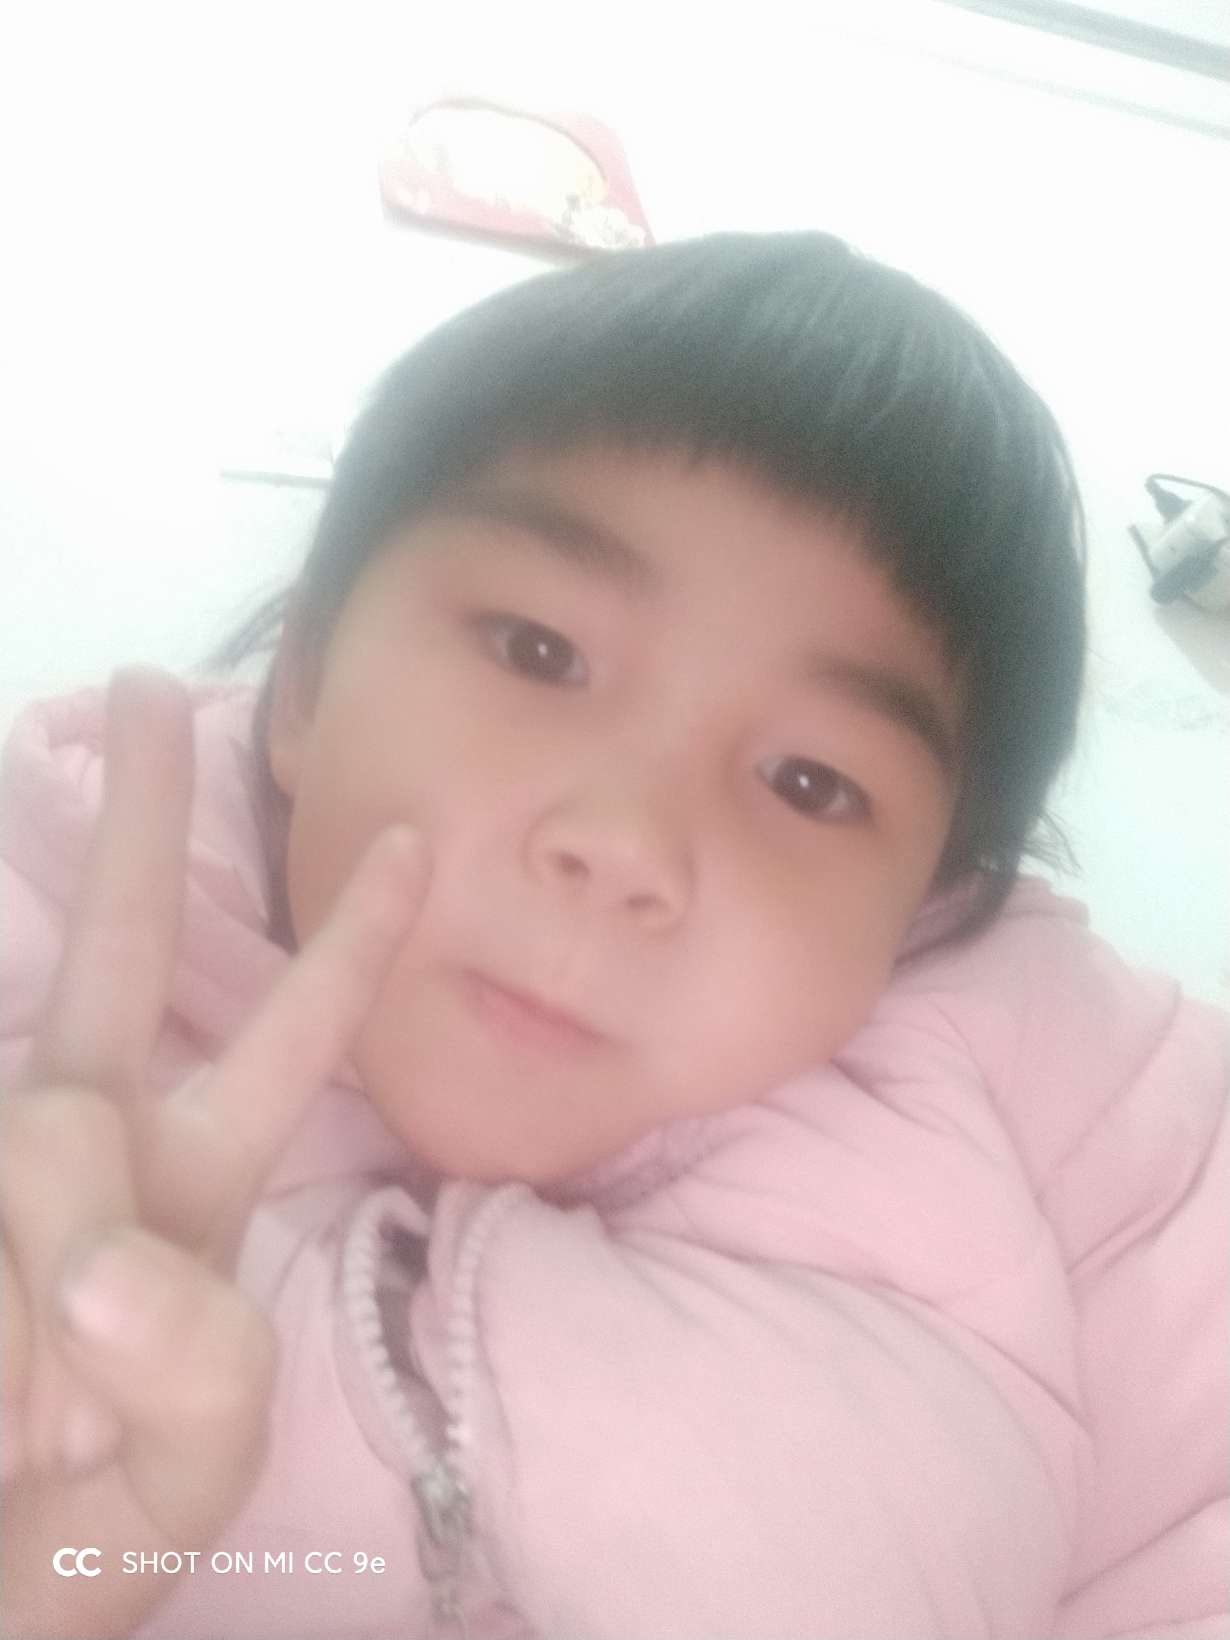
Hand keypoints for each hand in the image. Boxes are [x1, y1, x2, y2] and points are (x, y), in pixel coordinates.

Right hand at [0, 668, 428, 1638]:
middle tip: (144, 685)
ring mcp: (7, 1170)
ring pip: (46, 1114)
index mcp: (194, 1188)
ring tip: (45, 1420)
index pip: (291, 1037)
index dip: (353, 941)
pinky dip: (18, 1254)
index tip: (412, 836)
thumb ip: (196, 1380)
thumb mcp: (188, 1478)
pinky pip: (2, 1157)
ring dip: (59, 1247)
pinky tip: (21, 1353)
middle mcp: (98, 1151)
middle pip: (127, 957)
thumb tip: (102, 1265)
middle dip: (147, 828)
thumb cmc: (74, 1549)